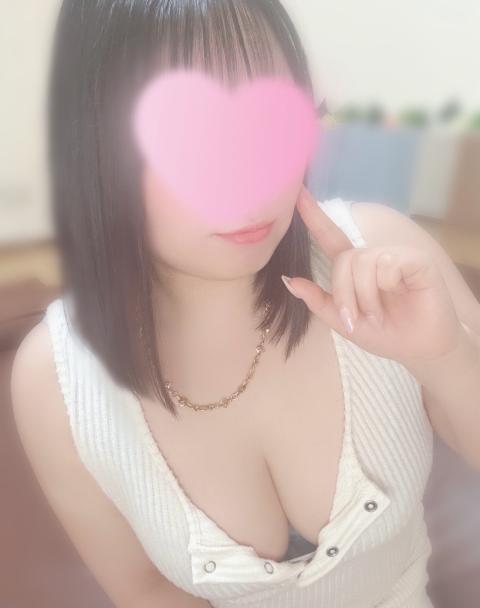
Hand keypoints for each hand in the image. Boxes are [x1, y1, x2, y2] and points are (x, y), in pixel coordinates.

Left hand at [281, 186, 463, 365]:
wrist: (418, 350)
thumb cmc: (383, 334)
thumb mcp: (342, 321)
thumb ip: (317, 300)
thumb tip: (288, 280)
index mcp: (353, 268)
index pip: (330, 236)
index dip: (314, 215)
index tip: (298, 192)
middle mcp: (373, 257)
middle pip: (344, 259)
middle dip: (344, 293)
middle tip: (356, 318)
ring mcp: (395, 256)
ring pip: (364, 261)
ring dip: (365, 296)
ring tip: (378, 314)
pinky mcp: (416, 260)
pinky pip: (389, 262)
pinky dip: (387, 285)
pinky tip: (399, 295)